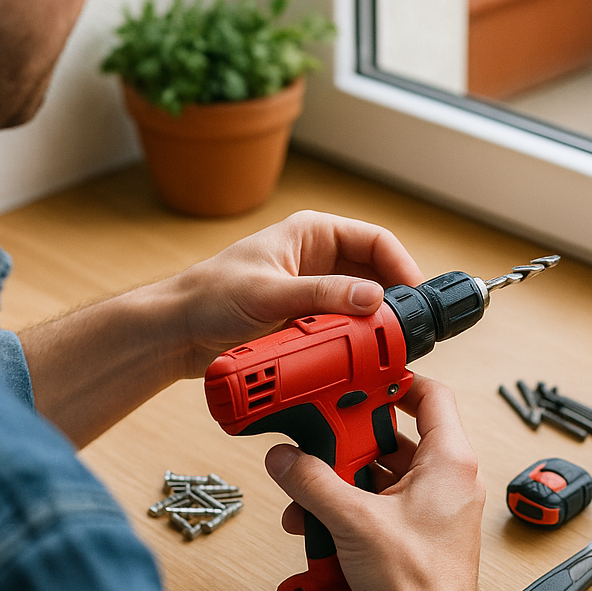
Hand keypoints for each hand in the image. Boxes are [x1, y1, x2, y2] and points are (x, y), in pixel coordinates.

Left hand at [173, 210, 422, 376]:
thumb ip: (321, 294)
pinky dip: (355, 341)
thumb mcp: (268, 293)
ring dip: (374, 324)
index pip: (376, 240)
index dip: (401, 265)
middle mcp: (319, 259)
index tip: (414, 295)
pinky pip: (344, 328)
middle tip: (404, 327)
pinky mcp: (309, 320)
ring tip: (384, 344)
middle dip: (392, 299)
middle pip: (376, 274)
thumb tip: (371, 297)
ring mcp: (315, 292)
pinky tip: (360, 357)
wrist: (177, 332)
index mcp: (313, 234)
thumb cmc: (209, 295)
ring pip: (362, 305)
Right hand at [265, 375, 484, 590]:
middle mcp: (451, 480)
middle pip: (399, 436)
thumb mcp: (353, 520)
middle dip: (354, 440)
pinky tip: (321, 519)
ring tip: (312, 487)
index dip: (397, 381)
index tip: (365, 378)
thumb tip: (287, 459)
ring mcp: (439, 508)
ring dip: (348, 478)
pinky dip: (356, 504)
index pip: (431, 396)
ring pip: (388, 473)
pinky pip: (388, 502)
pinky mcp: (424, 533)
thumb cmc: (417, 583)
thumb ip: (312, 482)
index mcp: (450, 461)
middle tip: (324, 438)